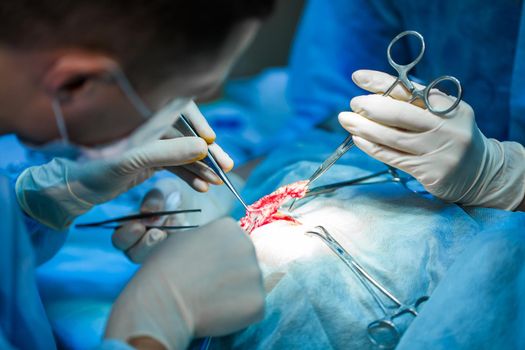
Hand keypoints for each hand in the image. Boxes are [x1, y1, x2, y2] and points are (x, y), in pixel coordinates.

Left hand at [15, 107, 233, 229]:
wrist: (74, 190)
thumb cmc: (93, 170)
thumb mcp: (130, 161)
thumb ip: (166, 152)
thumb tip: (203, 147)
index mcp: (141, 116)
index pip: (176, 109)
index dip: (197, 123)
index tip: (210, 140)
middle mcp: (149, 125)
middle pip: (186, 133)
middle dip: (206, 151)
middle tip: (226, 167)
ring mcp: (152, 143)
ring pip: (184, 151)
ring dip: (201, 167)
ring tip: (217, 183)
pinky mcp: (153, 159)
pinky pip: (177, 165)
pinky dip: (190, 175)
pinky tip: (202, 187)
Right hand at [104, 218, 264, 349]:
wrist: (161, 303)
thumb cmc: (162, 270)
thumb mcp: (180, 239)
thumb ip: (203, 239)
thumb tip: (209, 249)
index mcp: (228, 227)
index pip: (233, 242)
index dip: (219, 258)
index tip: (206, 269)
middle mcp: (247, 246)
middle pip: (245, 262)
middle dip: (232, 274)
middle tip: (209, 287)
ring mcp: (255, 274)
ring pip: (250, 286)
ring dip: (236, 294)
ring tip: (210, 302)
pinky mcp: (258, 302)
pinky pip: (252, 308)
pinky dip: (239, 315)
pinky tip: (217, 314)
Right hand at [112, 176, 243, 262]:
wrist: (207, 203)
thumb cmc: (179, 194)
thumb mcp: (167, 189)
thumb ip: (156, 198)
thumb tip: (148, 213)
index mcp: (133, 227)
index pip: (120, 239)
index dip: (126, 236)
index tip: (139, 226)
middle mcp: (144, 244)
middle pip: (134, 255)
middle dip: (144, 245)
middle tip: (158, 232)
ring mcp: (162, 254)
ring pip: (154, 262)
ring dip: (163, 246)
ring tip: (176, 227)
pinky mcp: (180, 259)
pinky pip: (178, 262)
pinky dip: (183, 246)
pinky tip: (189, 231)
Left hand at [339, 69, 524, 209]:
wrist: (479, 172)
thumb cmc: (451, 135)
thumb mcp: (443, 115)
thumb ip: (416, 104)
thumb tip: (373, 94)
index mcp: (450, 107)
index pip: (411, 90)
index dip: (382, 82)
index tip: (358, 77)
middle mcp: (446, 127)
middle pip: (400, 113)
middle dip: (371, 106)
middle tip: (352, 103)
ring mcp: (438, 151)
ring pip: (392, 137)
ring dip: (364, 128)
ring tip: (346, 120)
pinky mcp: (429, 171)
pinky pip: (393, 157)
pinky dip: (372, 147)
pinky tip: (358, 139)